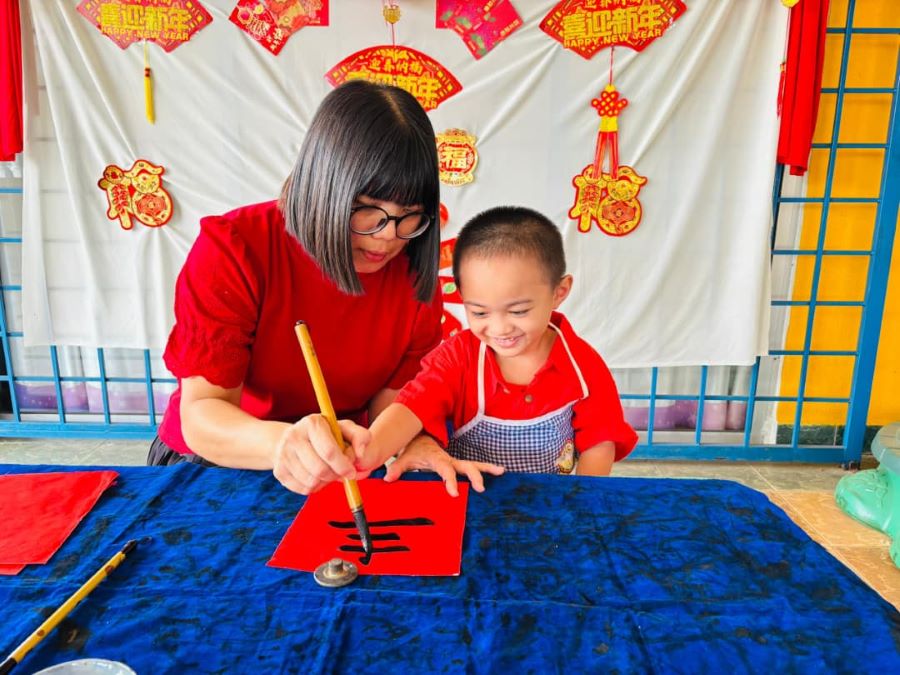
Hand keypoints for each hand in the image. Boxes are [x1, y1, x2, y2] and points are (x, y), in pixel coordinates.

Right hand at [272, 415, 370, 494]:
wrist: (294, 438)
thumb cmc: (326, 434)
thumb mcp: (345, 429)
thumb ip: (360, 436)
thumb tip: (360, 453)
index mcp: (312, 423)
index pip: (329, 451)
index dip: (344, 466)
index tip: (352, 472)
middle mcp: (294, 436)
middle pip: (320, 469)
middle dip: (335, 476)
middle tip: (341, 474)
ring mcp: (283, 454)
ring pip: (311, 481)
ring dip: (325, 482)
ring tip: (329, 473)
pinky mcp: (279, 471)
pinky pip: (302, 489)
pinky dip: (315, 487)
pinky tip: (318, 477)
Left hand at [383, 435, 504, 495]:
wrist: (419, 439)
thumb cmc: (413, 450)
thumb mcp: (404, 458)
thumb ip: (397, 468)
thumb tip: (387, 478)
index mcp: (436, 459)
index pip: (444, 470)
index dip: (449, 481)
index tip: (454, 493)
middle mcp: (448, 459)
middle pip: (464, 466)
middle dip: (473, 475)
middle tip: (480, 487)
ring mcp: (455, 462)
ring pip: (473, 464)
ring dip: (486, 469)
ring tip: (501, 471)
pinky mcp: (457, 465)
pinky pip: (473, 467)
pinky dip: (486, 469)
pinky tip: (499, 473)